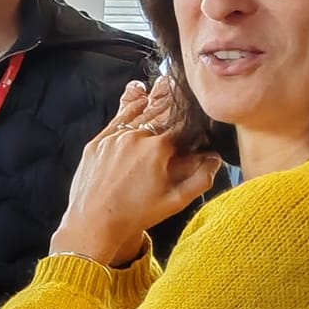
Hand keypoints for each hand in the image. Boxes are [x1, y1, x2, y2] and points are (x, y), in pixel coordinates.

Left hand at [51, 78, 220, 267]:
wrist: (92, 223)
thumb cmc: (135, 215)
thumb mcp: (175, 201)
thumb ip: (200, 179)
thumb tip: (215, 160)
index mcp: (158, 148)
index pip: (180, 123)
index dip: (190, 119)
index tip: (196, 115)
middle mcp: (135, 137)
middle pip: (159, 112)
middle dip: (172, 101)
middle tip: (181, 86)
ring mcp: (113, 138)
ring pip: (137, 111)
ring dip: (151, 99)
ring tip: (163, 85)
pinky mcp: (97, 143)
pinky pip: (116, 119)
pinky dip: (128, 107)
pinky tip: (137, 96)